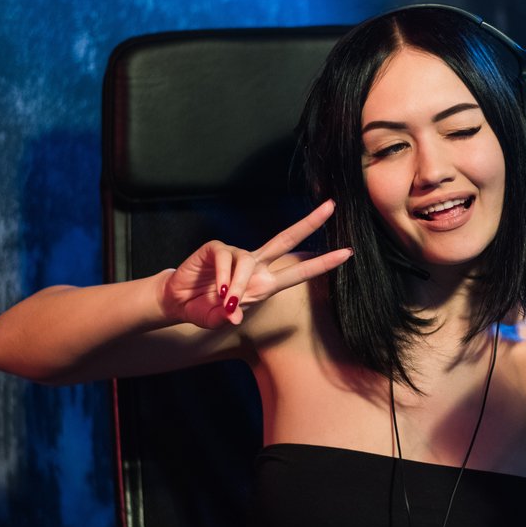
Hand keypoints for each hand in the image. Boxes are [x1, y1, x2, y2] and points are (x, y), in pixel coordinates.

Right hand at [160, 199, 352, 328]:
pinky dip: (224, 277)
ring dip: (238, 283)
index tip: (348, 253)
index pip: (299, 270)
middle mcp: (257, 265)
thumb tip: (233, 313)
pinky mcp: (218, 248)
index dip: (323, 263)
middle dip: (309, 222)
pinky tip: (217, 288)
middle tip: (332, 206)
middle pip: (287, 239)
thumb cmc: (205, 310)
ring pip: (248, 261)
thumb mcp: (218, 320)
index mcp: (266, 283)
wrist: (178, 302)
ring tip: (226, 299)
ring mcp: (238, 255)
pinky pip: (226, 259)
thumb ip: (226, 317)